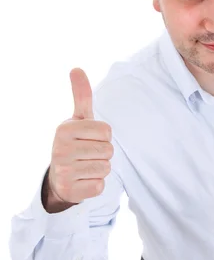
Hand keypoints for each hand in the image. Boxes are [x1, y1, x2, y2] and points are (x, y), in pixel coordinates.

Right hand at [47, 68, 113, 204]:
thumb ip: (81, 96)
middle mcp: (60, 149)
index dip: (104, 136)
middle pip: (108, 151)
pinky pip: (100, 186)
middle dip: (103, 154)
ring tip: (86, 167)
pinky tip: (84, 181)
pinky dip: (96, 184)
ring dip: (101, 169)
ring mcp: (64, 171)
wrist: (60, 177)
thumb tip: (77, 68)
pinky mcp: (71, 191)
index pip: (106, 131)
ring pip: (106, 168)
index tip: (90, 139)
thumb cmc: (75, 143)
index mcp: (64, 129)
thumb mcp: (78, 119)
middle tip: (88, 155)